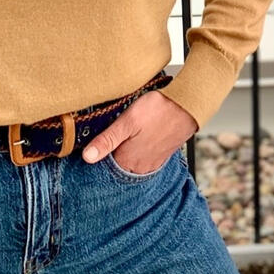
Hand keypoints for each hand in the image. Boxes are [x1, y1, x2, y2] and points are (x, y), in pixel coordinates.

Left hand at [81, 90, 196, 172]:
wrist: (186, 106)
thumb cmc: (157, 111)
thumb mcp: (126, 122)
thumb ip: (106, 140)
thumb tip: (87, 158)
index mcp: (128, 162)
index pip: (104, 166)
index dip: (97, 154)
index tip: (92, 143)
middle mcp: (140, 168)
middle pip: (117, 164)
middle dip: (109, 153)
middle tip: (108, 135)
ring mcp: (151, 163)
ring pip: (129, 161)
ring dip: (123, 151)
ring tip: (122, 135)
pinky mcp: (160, 157)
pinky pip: (142, 158)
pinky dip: (135, 150)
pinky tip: (135, 138)